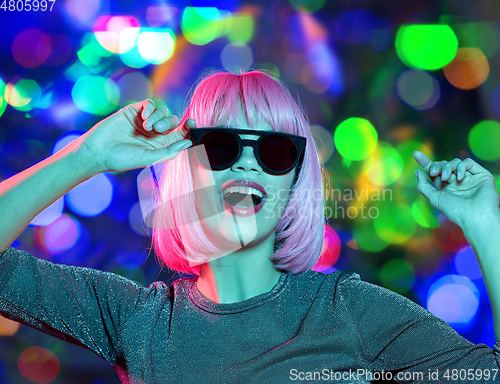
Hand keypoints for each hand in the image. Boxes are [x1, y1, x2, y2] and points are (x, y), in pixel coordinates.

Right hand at [75, 99, 194, 173]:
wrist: (98, 151)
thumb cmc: (123, 159)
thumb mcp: (150, 158)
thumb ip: (170, 150)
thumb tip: (188, 142)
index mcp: (161, 145)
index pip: (180, 134)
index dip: (188, 128)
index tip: (192, 123)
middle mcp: (154, 133)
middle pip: (173, 121)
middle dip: (168, 123)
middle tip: (156, 130)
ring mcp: (144, 121)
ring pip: (163, 111)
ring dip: (158, 116)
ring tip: (146, 126)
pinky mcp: (134, 111)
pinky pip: (149, 104)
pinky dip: (150, 108)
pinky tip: (144, 117)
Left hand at [414, 151, 499, 228]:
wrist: (475, 215)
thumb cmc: (455, 210)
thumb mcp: (434, 198)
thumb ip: (424, 185)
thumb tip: (417, 172)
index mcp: (446, 189)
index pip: (435, 173)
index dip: (426, 163)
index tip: (416, 154)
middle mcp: (457, 183)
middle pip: (443, 165)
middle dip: (436, 166)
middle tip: (433, 172)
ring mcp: (469, 178)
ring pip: (455, 163)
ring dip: (447, 167)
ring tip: (446, 178)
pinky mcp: (481, 174)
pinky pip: (468, 162)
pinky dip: (461, 167)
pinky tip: (459, 177)